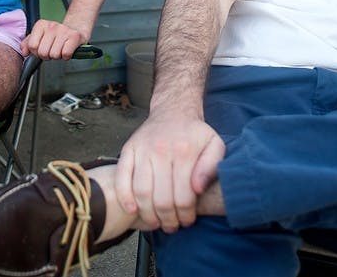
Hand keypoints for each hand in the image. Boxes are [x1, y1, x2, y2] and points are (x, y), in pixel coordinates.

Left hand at [20, 19, 86, 59]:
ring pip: (54, 55)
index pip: (32, 45)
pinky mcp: (74, 36)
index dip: (36, 52)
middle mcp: (52, 25)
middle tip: (52, 49)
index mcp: (41, 24)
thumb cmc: (56, 36)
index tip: (42, 48)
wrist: (75, 30)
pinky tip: (67, 50)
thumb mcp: (39, 37)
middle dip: (47, 55)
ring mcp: (64, 30)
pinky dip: (66, 56)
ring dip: (57, 56)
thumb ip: (28, 43)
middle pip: (42, 52)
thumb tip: (24, 52)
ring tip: (60, 49)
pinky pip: (65, 54)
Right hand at [115, 110, 224, 232]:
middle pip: (161, 198)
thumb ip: (211, 166)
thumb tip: (197, 188)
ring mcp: (142, 150)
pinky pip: (122, 177)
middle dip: (168, 219)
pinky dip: (124, 196)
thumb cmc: (194, 133)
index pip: (183, 196)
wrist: (173, 111)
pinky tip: (132, 210)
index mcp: (185, 152)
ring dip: (148, 214)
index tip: (187, 221)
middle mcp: (161, 150)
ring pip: (141, 191)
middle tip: (172, 226)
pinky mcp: (128, 149)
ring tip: (156, 222)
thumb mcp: (214, 144)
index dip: (185, 215)